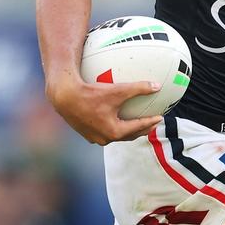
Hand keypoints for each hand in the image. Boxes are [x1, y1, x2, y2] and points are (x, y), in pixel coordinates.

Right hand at [46, 76, 162, 144]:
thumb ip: (138, 88)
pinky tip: (113, 118)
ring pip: (115, 135)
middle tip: (151, 123)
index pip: (138, 127)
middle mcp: (104, 138)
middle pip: (128, 135)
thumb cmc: (91, 93)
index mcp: (114, 131)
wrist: (64, 96)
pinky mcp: (85, 133)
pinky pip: (103, 131)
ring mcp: (94, 138)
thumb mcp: (118, 90)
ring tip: (135, 123)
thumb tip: (157, 85)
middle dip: (141, 129)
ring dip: (126, 130)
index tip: (160, 117)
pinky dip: (112, 126)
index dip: (150, 122)